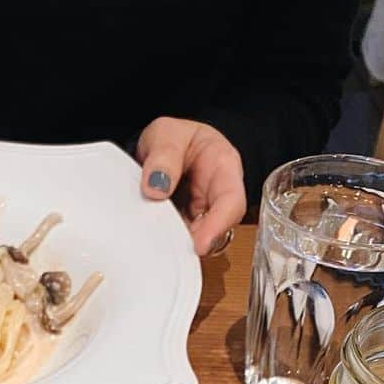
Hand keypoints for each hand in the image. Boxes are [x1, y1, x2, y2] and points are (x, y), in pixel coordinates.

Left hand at [136, 118, 245, 255]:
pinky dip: (166, 247)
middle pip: (217, 231)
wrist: (160, 149)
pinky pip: (178, 244)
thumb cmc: (173, 138)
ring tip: (155, 245)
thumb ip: (163, 156)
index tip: (199, 244)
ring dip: (177, 248)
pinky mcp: (183, 228)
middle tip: (167, 249)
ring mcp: (200, 216)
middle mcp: (216, 197)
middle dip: (193, 243)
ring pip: (196, 241)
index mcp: (223, 168)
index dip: (218, 225)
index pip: (231, 201)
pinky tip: (151, 245)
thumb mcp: (166, 134)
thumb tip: (156, 188)